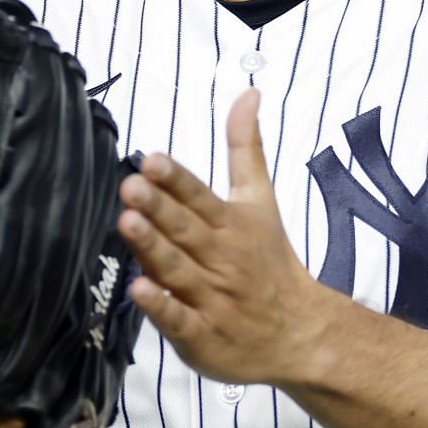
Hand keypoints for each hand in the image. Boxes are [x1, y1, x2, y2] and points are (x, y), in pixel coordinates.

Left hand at [119, 89, 337, 385]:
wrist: (300, 332)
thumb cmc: (269, 260)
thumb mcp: (260, 199)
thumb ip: (246, 148)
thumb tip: (248, 92)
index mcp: (231, 223)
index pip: (199, 196)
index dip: (176, 179)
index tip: (152, 160)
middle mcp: (220, 257)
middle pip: (185, 229)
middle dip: (158, 207)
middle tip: (131, 186)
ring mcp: (210, 297)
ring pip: (177, 269)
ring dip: (153, 247)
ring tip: (128, 223)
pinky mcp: (200, 335)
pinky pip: (178, 319)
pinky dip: (161, 306)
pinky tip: (139, 289)